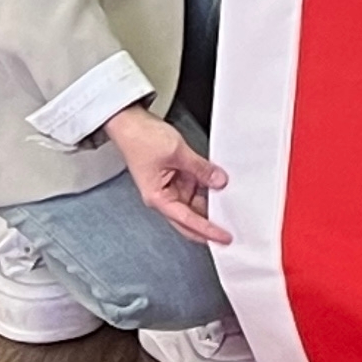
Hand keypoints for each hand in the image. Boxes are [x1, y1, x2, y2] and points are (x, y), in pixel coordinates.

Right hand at [103, 105, 232, 245]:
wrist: (130, 123)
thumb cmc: (142, 139)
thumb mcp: (177, 153)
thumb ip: (200, 168)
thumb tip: (219, 181)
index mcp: (158, 197)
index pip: (187, 220)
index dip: (207, 230)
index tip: (222, 238)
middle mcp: (163, 196)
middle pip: (189, 217)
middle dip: (208, 225)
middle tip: (230, 230)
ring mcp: (168, 186)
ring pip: (193, 203)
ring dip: (209, 204)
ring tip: (230, 207)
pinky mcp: (173, 176)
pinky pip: (193, 187)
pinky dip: (206, 188)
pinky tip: (219, 187)